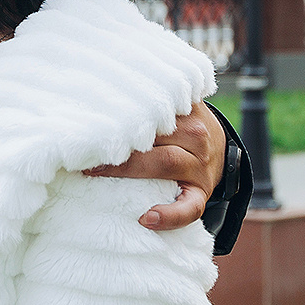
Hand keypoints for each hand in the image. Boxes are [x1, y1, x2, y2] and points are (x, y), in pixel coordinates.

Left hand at [85, 101, 227, 231]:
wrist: (220, 150)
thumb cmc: (184, 125)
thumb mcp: (175, 104)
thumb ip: (150, 94)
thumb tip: (105, 85)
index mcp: (185, 110)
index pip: (152, 109)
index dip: (121, 114)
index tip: (92, 121)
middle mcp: (195, 135)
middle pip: (155, 135)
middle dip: (118, 143)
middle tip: (84, 148)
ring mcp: (199, 166)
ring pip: (167, 163)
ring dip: (130, 170)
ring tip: (97, 173)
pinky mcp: (201, 193)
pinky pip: (190, 208)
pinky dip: (170, 215)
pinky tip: (146, 218)